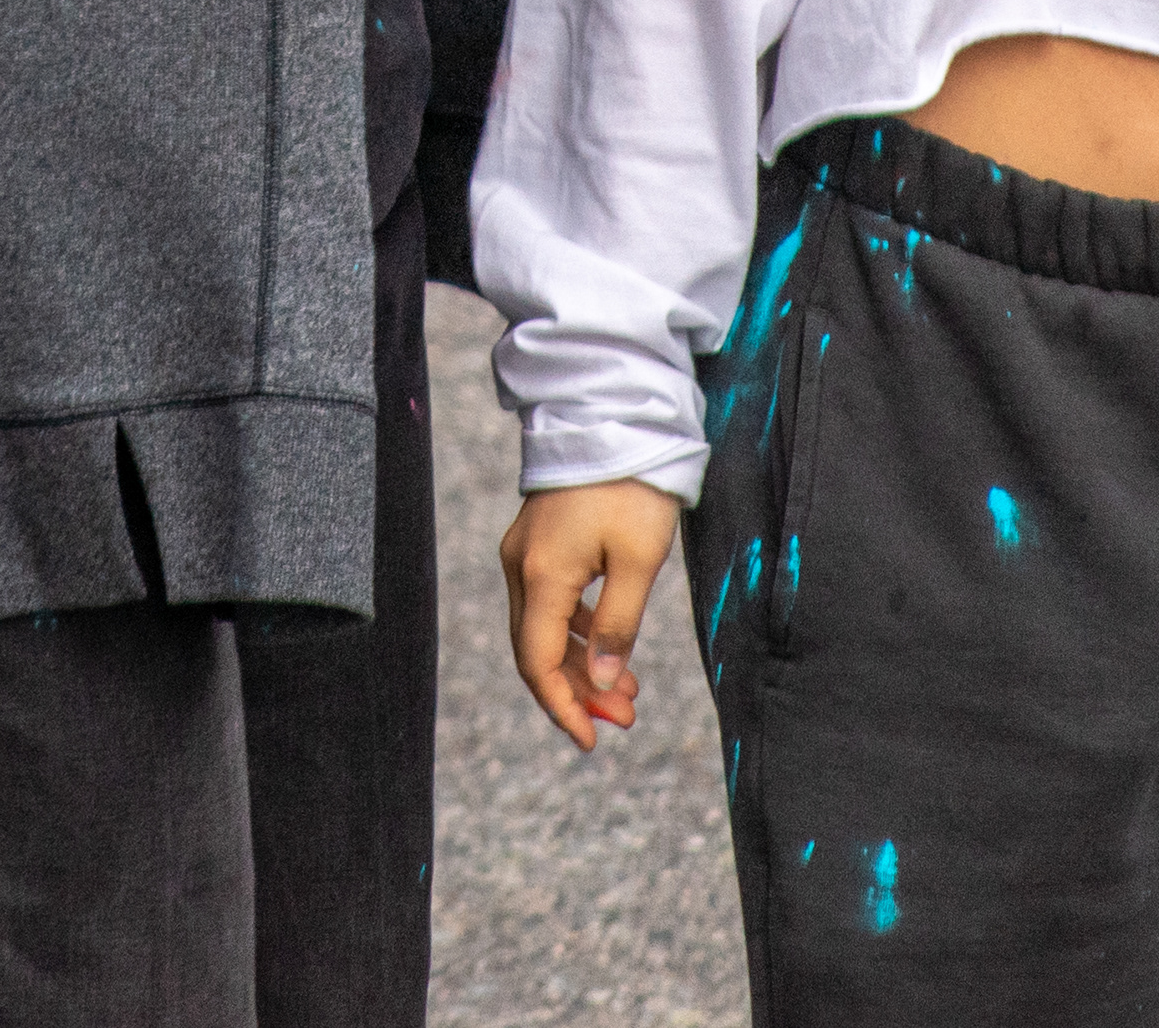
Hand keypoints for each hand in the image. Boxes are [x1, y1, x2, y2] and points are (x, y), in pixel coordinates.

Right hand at [501, 477, 680, 750]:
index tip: (592, 740)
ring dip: (580, 663)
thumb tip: (600, 681)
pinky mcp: (539, 540)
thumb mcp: (637, 561)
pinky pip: (548, 601)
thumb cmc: (631, 487)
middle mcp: (521, 566)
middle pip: (535, 649)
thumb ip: (617, 625)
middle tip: (625, 719)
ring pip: (542, 627)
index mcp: (541, 575)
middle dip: (577, 690)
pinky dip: (576, 631)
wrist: (612, 417)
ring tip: (626, 690)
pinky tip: (607, 642)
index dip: (562, 706)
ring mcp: (525, 551)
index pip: (536, 661)